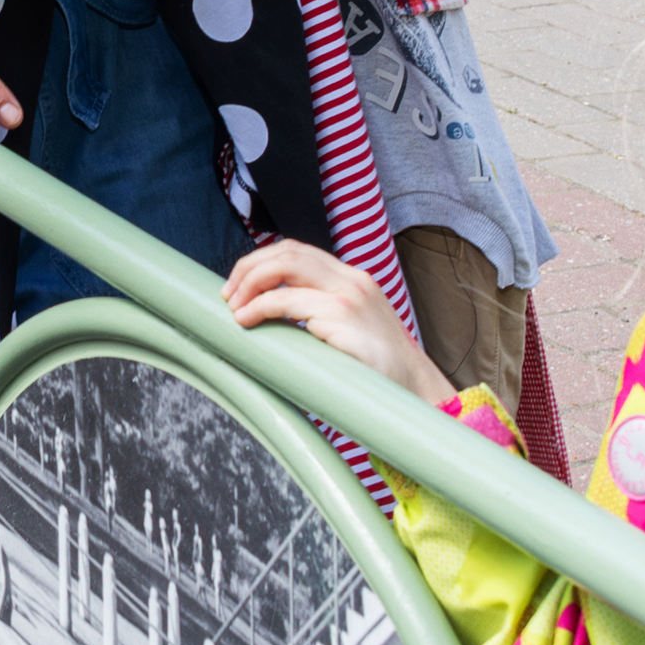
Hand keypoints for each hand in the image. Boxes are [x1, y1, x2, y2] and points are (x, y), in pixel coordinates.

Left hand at [223, 240, 452, 407]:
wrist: (416, 392)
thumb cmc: (377, 369)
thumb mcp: (351, 328)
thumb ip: (321, 313)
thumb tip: (270, 313)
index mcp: (353, 279)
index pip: (299, 251)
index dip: (262, 261)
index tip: (238, 285)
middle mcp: (352, 281)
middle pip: (289, 252)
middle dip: (249, 268)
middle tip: (228, 295)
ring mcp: (350, 299)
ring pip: (287, 270)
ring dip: (251, 287)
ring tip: (234, 309)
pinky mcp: (344, 321)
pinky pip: (291, 304)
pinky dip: (261, 308)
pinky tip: (248, 321)